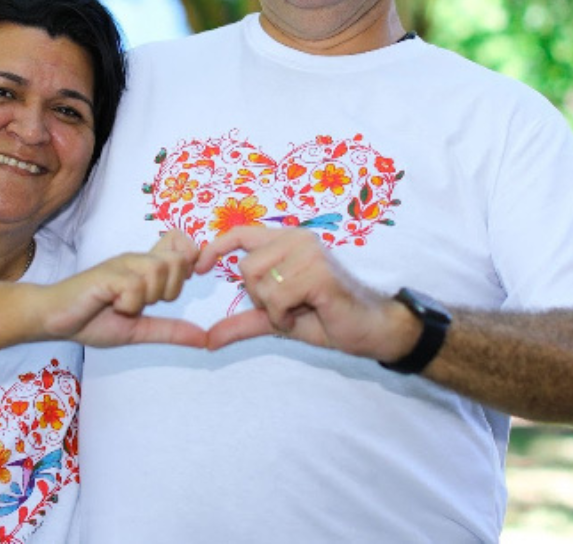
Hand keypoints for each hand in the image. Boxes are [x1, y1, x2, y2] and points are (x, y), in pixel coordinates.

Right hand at [41, 230, 205, 347]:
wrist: (52, 321)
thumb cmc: (91, 320)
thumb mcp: (138, 330)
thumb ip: (170, 331)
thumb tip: (204, 340)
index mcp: (145, 269)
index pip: (181, 242)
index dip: (191, 257)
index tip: (185, 280)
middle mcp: (136, 261)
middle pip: (179, 260)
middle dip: (171, 290)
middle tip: (145, 303)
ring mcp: (120, 265)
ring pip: (159, 271)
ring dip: (147, 297)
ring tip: (125, 305)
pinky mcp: (107, 275)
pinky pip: (135, 286)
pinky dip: (129, 304)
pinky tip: (112, 305)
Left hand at [197, 226, 419, 360]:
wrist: (372, 330)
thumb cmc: (328, 318)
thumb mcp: (278, 319)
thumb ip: (244, 322)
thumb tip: (207, 339)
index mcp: (288, 241)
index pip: (241, 232)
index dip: (216, 247)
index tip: (200, 268)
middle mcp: (298, 239)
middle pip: (245, 267)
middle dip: (258, 297)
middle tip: (287, 308)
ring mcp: (309, 252)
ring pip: (260, 282)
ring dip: (274, 309)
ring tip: (300, 310)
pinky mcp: (318, 272)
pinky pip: (277, 297)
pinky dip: (285, 315)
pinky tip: (308, 314)